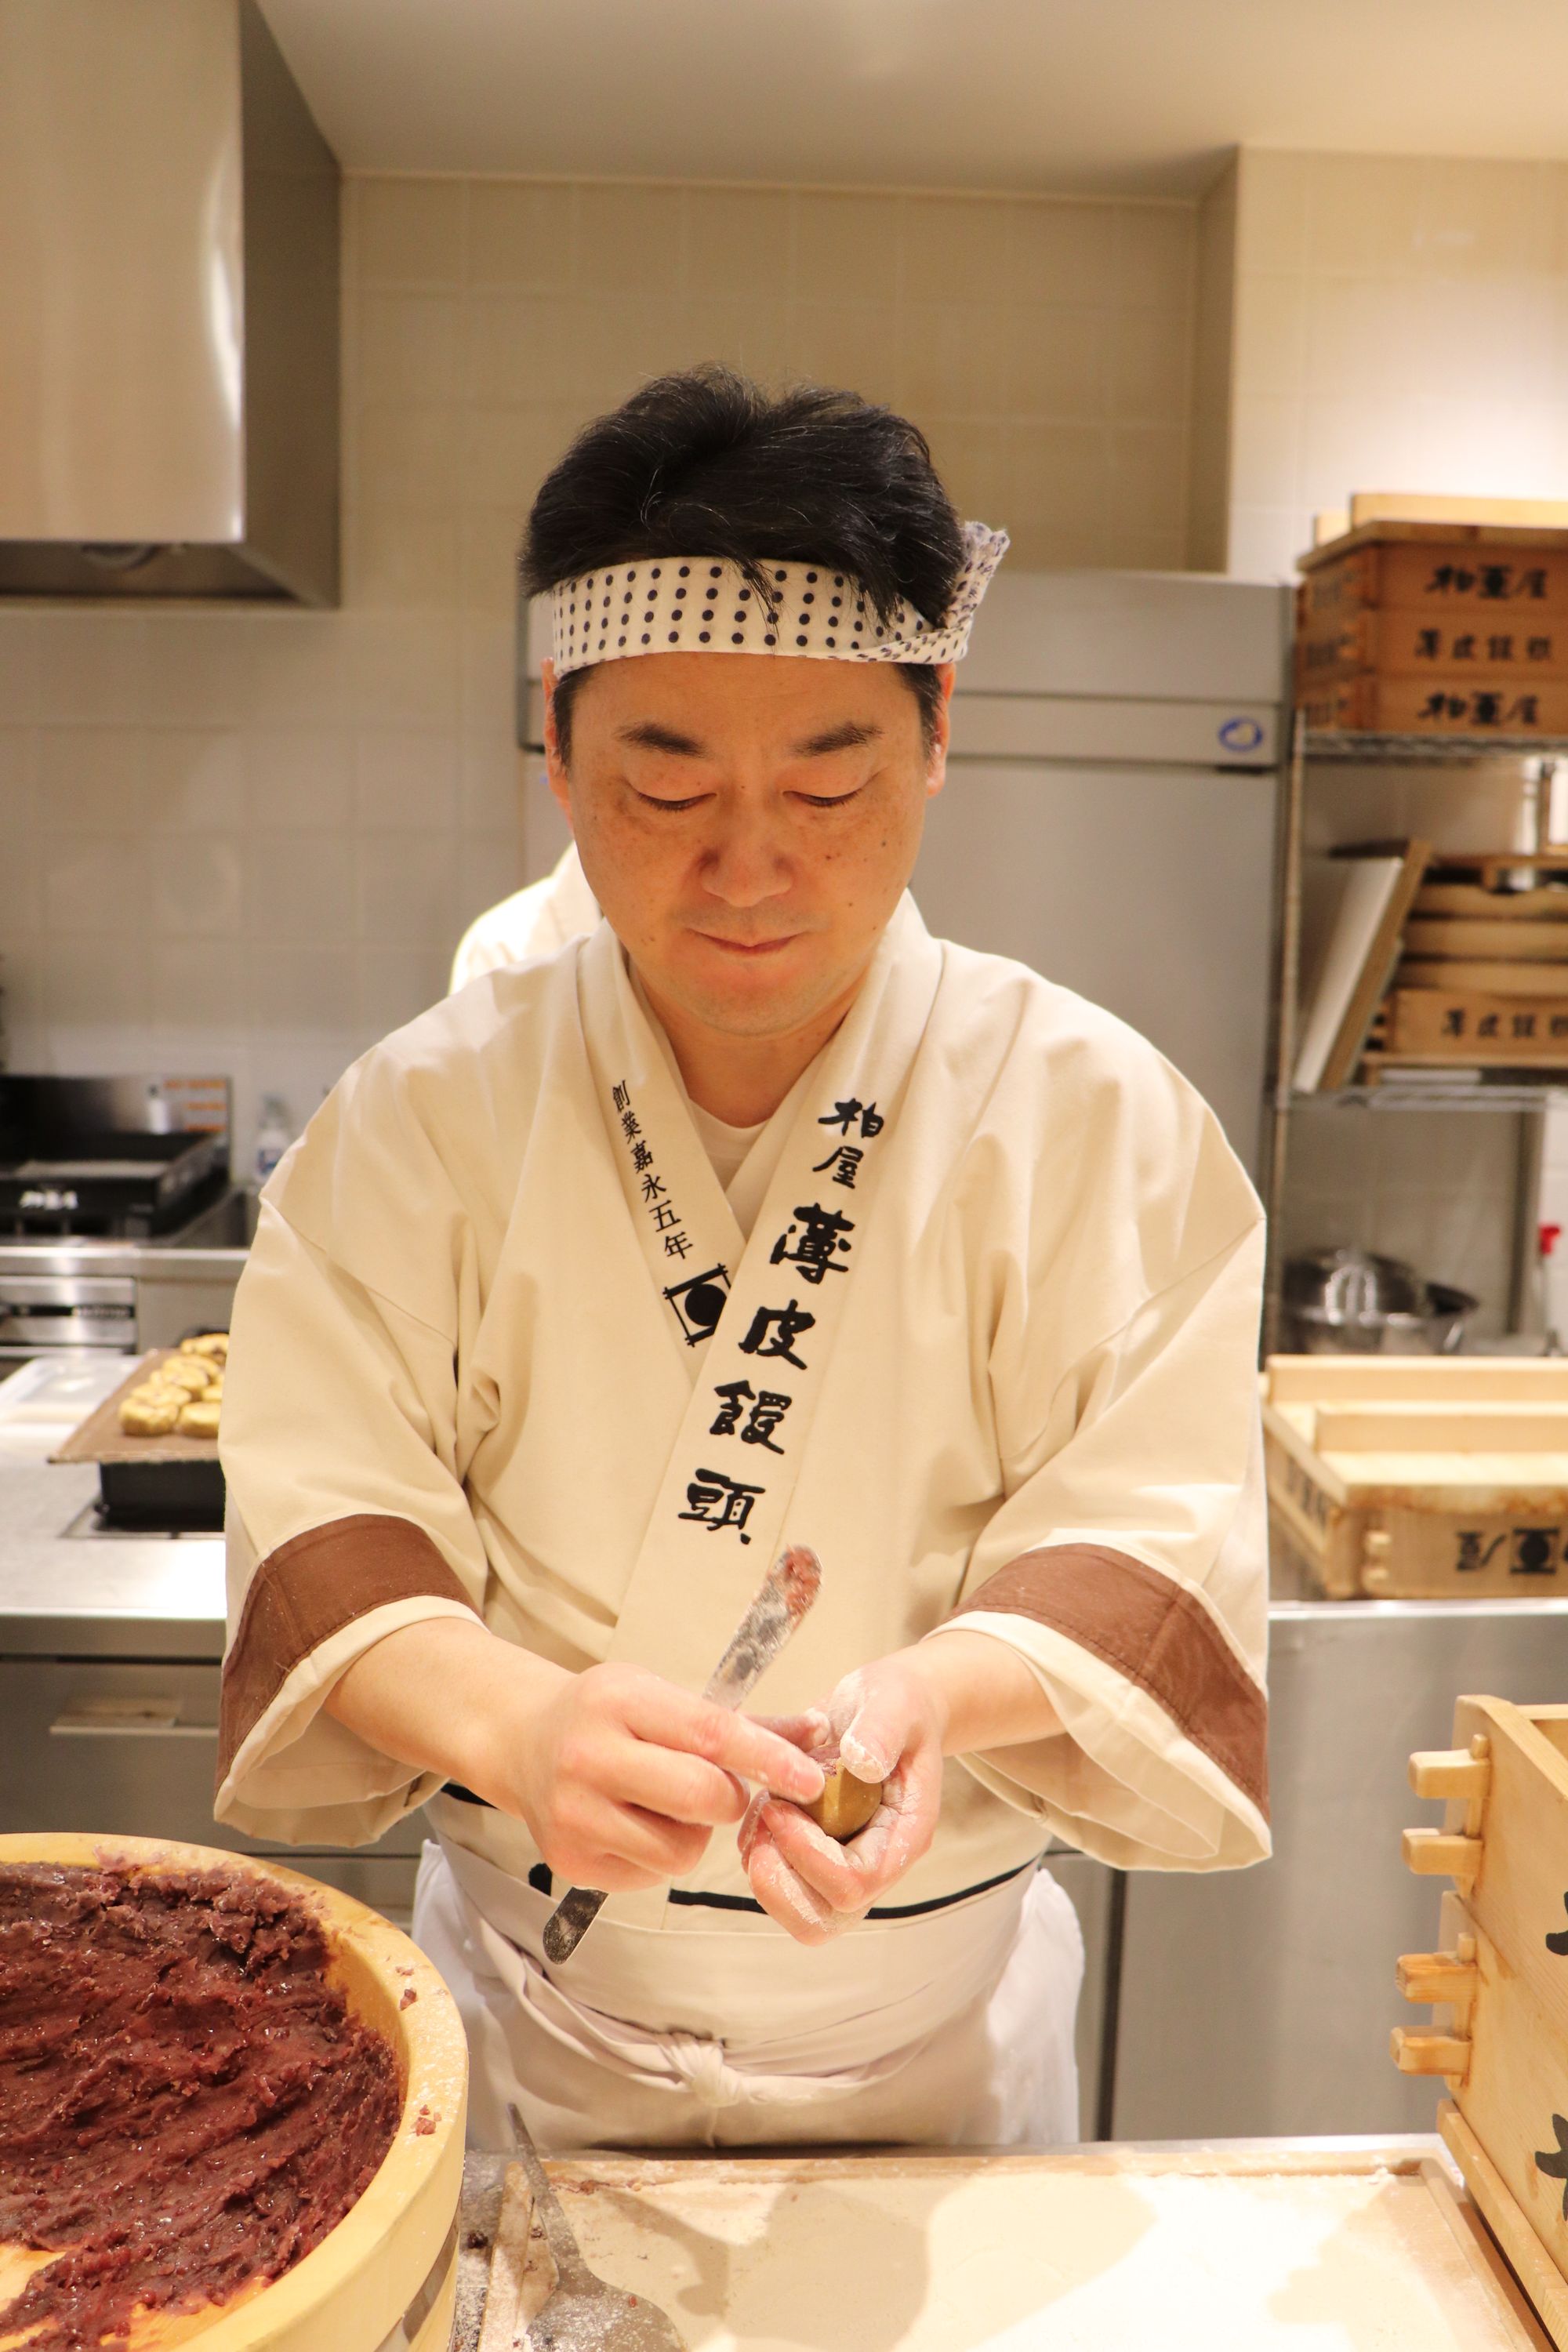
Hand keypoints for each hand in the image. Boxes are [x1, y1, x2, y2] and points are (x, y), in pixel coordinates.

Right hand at [326, 1619, 823, 1895]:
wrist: (522, 1740)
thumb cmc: (604, 1714)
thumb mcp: (659, 1696)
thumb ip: (734, 1723)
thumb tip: (813, 1733)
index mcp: (620, 1702)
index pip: (711, 1734)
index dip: (768, 1758)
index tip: (809, 1778)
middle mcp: (590, 1757)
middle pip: (702, 1798)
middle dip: (730, 1798)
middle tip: (719, 1787)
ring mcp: (574, 1814)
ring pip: (680, 1850)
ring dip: (693, 1833)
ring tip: (666, 1805)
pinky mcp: (570, 1861)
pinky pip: (649, 1875)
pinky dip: (658, 1854)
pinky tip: (635, 1823)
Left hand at [737, 1629, 1063, 1945]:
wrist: (889, 1706)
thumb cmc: (898, 1705)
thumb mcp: (894, 1703)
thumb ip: (881, 1731)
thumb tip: (861, 1763)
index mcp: (903, 1833)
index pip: (858, 1882)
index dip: (811, 1857)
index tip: (783, 1808)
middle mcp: (876, 1861)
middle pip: (824, 1918)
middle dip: (780, 1883)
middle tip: (762, 1824)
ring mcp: (844, 1863)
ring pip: (799, 1913)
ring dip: (765, 1871)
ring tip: (760, 1812)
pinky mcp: (815, 1854)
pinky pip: (779, 1883)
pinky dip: (755, 1851)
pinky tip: (760, 1802)